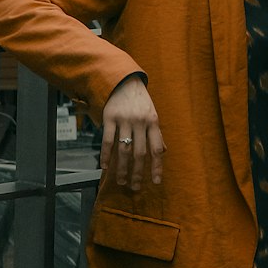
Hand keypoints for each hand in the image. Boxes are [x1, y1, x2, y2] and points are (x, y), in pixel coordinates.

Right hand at [100, 76, 165, 190]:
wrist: (124, 80)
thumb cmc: (140, 100)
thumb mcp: (152, 114)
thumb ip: (156, 133)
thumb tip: (162, 152)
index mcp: (153, 122)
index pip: (156, 148)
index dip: (157, 167)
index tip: (156, 182)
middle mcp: (140, 121)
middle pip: (139, 153)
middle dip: (137, 173)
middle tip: (135, 187)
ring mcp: (125, 119)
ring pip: (123, 149)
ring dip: (122, 168)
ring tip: (121, 181)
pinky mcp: (110, 117)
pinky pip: (108, 140)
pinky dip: (106, 155)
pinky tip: (105, 167)